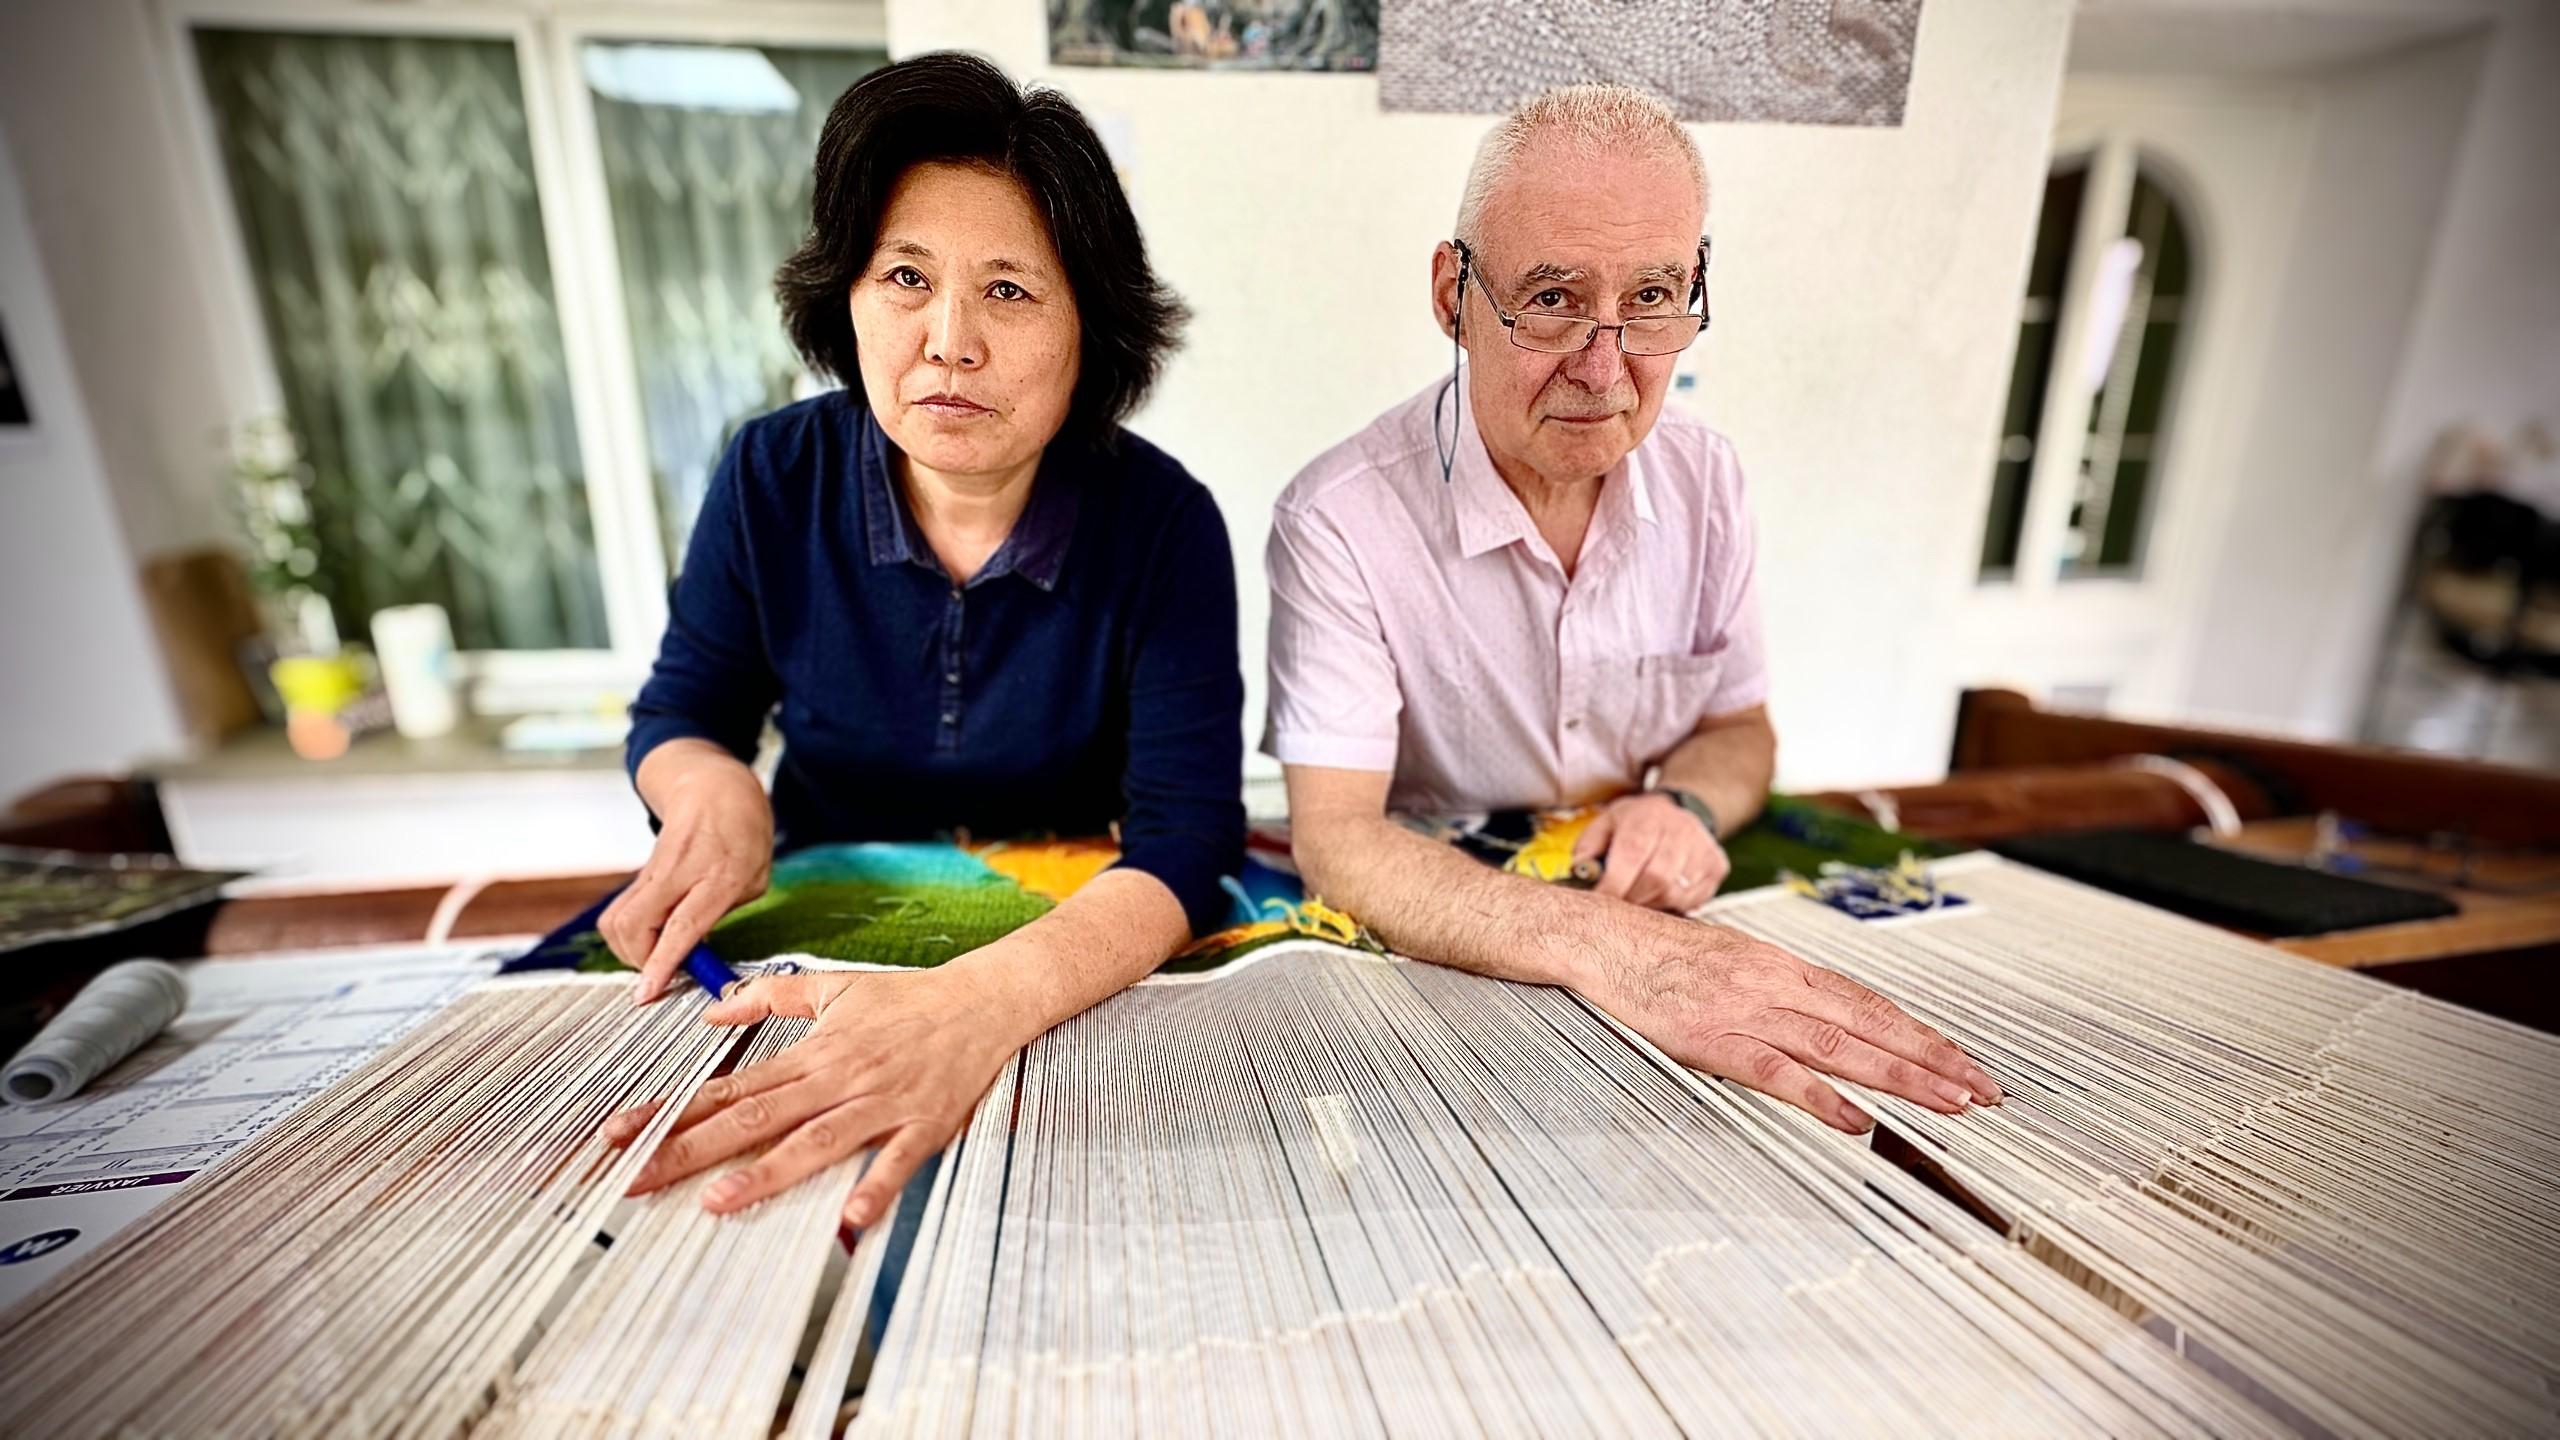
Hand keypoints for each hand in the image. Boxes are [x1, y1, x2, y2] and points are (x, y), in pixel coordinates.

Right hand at [600, 746, 772, 1002]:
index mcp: (720, 874)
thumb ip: (723, 913)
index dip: (663, 962)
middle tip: (664, 970)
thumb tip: (693, 953)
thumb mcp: (755, 876)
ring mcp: (654, 870)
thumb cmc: (744, 833)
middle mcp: (680, 871)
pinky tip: (653, 934)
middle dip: (639, 962)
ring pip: (616, 921)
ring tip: (658, 951)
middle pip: (633, 927)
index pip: (683, 926)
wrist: (713, 786)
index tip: (648, 992)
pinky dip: (628, 934)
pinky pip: (618, 912)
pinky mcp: (638, 872)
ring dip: (629, 950)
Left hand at [600, 966, 1030, 1226]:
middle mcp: (838, 1080)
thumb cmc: (909, 998)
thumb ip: (770, 996)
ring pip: (815, 1143)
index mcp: (813, 1054)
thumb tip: (713, 1010)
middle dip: (690, 1150)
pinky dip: (874, 1188)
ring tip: (719, 1201)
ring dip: (767, 1173)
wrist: (983, 1000)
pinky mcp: (923, 1126)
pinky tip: (849, 1220)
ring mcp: (880, 1105)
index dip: (672, 1112)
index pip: (730, 1088)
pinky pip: (895, 1161)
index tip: (623, 1135)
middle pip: (754, 1120)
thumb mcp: (835, 985)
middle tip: (635, 1177)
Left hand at [1575, 793, 1727, 912]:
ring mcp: (1703, 848)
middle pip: (1656, 878)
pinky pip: (1694, 899)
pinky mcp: (1717, 866)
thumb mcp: (1606, 823)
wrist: (1680, 810)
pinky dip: (1673, 906)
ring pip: (1675, 892)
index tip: (1600, 902)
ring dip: (1651, 906)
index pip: (1632, 854)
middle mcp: (1679, 830)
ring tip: (1638, 900)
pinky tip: (1660, 897)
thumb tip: (1580, 872)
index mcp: (1647, 818)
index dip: (1614, 884)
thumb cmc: (1636, 823)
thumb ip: (1588, 847)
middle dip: (1632, 899)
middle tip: (1618, 907)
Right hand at [1593, 921, 2000, 1132]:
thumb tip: (1835, 1023)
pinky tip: (1856, 1120)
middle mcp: (1781, 986)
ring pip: (1841, 1048)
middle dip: (1934, 1061)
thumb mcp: (1741, 961)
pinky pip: (1777, 1073)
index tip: (1967, 1065)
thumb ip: (1787, 993)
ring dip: (1900, 1078)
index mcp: (1789, 968)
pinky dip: (1820, 1097)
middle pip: (1873, 1026)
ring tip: (1947, 1103)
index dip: (1925, 1037)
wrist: (1609, 940)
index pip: (1874, 1005)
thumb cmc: (1669, 955)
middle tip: (1983, 1092)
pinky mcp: (1715, 1040)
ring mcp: (1749, 1012)